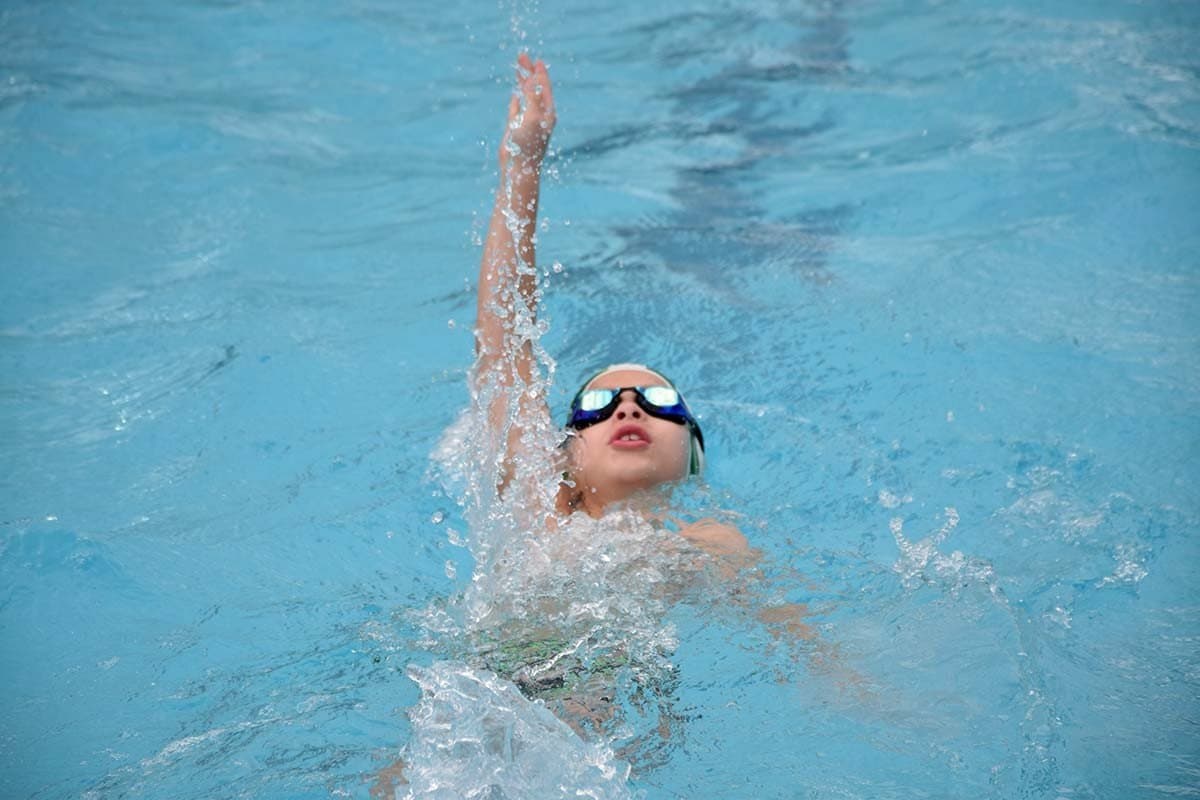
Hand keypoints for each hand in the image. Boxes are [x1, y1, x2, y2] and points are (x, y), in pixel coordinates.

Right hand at [501, 52, 555, 168]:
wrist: (518, 167)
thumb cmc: (528, 144)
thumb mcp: (533, 117)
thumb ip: (533, 97)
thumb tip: (534, 78)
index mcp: (547, 112)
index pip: (544, 87)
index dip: (539, 72)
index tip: (535, 59)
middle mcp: (539, 115)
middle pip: (534, 88)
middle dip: (529, 72)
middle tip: (521, 56)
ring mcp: (528, 121)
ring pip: (526, 96)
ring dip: (522, 82)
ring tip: (518, 68)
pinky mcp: (516, 128)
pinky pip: (517, 109)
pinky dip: (517, 100)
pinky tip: (516, 94)